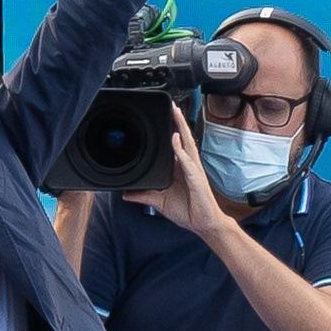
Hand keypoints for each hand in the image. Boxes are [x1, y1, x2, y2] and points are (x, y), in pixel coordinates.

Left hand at [123, 110, 228, 237]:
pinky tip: (176, 140)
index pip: (176, 145)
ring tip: (176, 113)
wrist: (203, 224)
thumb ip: (143, 196)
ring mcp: (193, 170)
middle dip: (178, 122)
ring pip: (187, 144)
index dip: (172, 131)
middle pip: (183, 139)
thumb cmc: (187, 211)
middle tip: (171, 106)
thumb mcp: (159, 202)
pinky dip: (181, 150)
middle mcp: (188, 166)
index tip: (165, 118)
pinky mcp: (196, 178)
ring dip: (181, 128)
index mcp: (181, 169)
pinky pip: (187, 161)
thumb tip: (127, 194)